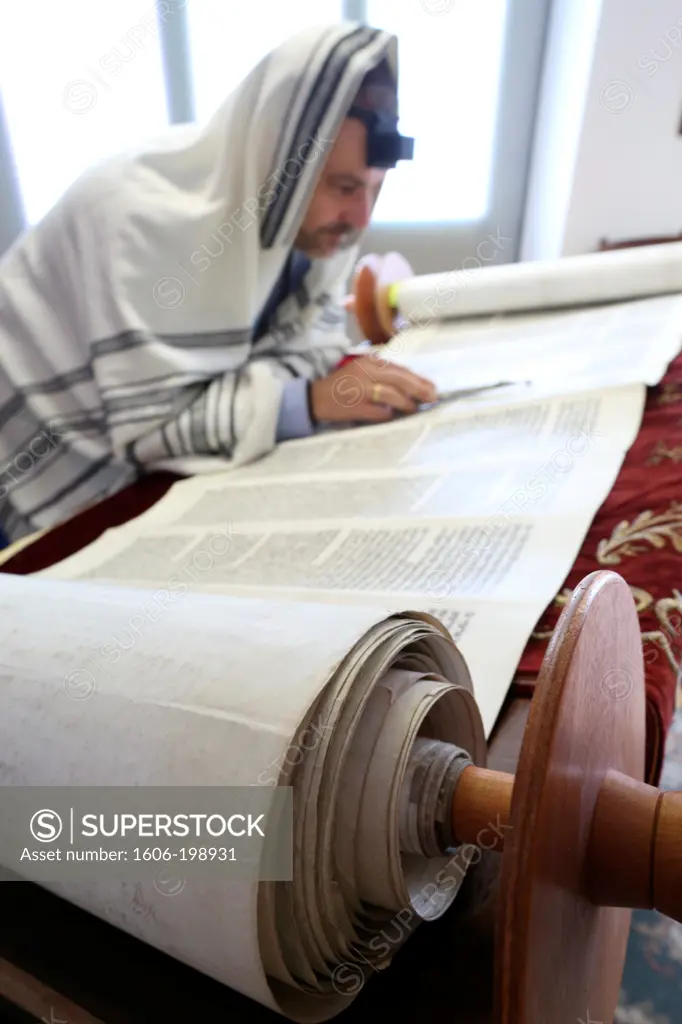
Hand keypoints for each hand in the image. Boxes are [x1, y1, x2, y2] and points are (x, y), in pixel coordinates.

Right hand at [310, 355, 436, 424]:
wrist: (315, 398)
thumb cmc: (343, 385)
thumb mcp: (362, 371)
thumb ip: (384, 375)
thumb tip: (412, 385)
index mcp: (369, 361)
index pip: (400, 369)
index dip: (418, 379)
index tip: (432, 387)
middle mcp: (365, 372)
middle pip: (400, 380)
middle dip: (419, 389)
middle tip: (432, 398)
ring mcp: (360, 390)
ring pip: (392, 395)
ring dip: (407, 404)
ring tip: (413, 409)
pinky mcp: (356, 407)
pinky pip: (380, 412)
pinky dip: (389, 414)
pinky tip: (393, 416)